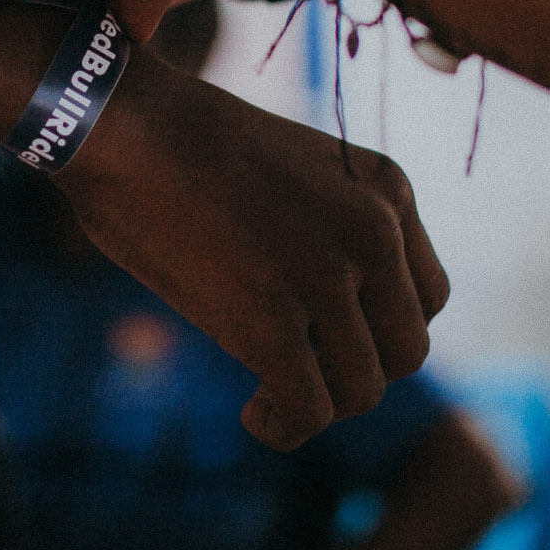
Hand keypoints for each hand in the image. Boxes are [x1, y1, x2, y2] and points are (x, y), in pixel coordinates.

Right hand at [58, 56, 446, 449]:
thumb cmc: (182, 138)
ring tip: (268, 396)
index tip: (330, 333)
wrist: (120, 122)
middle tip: (301, 368)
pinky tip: (255, 414)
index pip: (429, 297)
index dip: (381, 329)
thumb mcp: (298, 167)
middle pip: (407, 350)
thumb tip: (326, 308)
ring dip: (319, 405)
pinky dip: (284, 428)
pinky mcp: (270, 323)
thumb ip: (332, 226)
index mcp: (386, 189)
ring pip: (363, 390)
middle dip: (356, 371)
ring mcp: (324, 278)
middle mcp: (373, 232)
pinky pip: (309, 411)